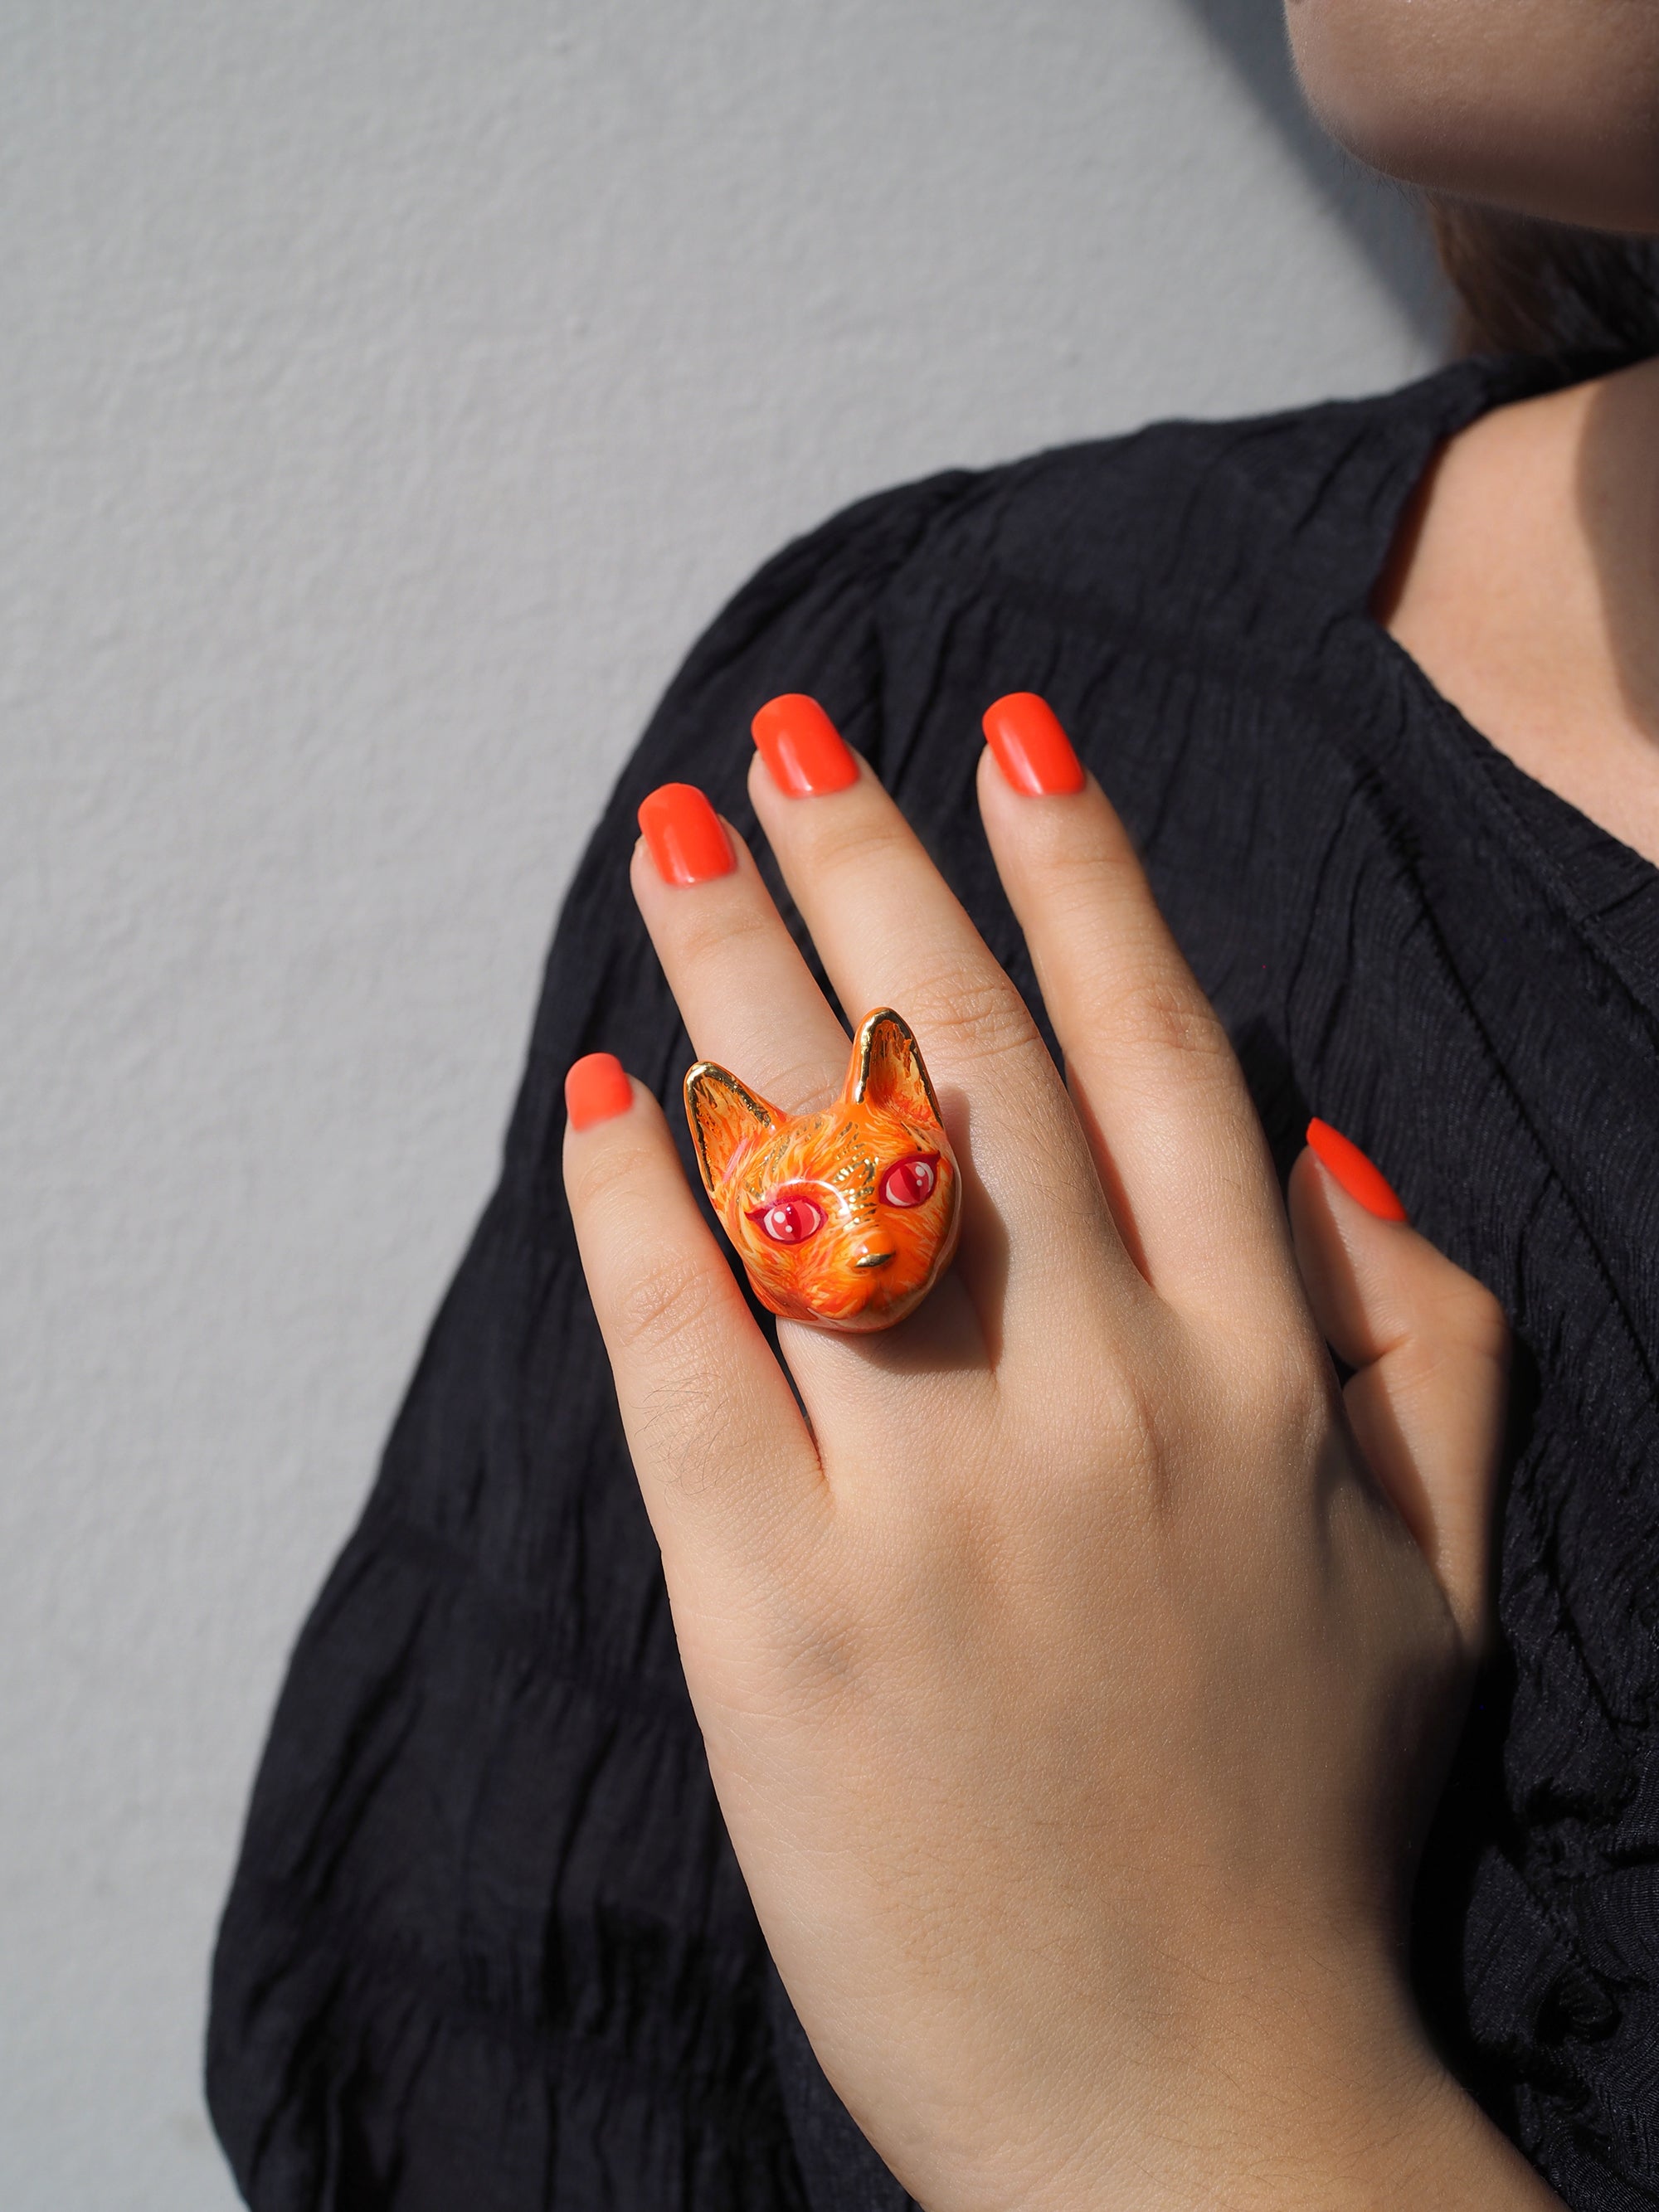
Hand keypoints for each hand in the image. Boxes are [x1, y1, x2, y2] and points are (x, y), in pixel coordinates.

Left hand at [562, 698, 1558, 2210]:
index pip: (1159, 1056)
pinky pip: (691, 1361)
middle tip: (784, 739)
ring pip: (825, 1180)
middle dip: (873, 871)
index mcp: (1257, 1375)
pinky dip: (636, 1211)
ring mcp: (936, 1508)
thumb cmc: (1306, 1825)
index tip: (1004, 732)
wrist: (1194, 2112)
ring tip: (675, 842)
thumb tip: (1323, 1147)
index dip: (1079, 872)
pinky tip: (598, 1091)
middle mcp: (1103, 1402)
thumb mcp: (1434, 1576)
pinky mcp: (782, 1622)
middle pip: (974, 1067)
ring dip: (738, 983)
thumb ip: (1424, 1343)